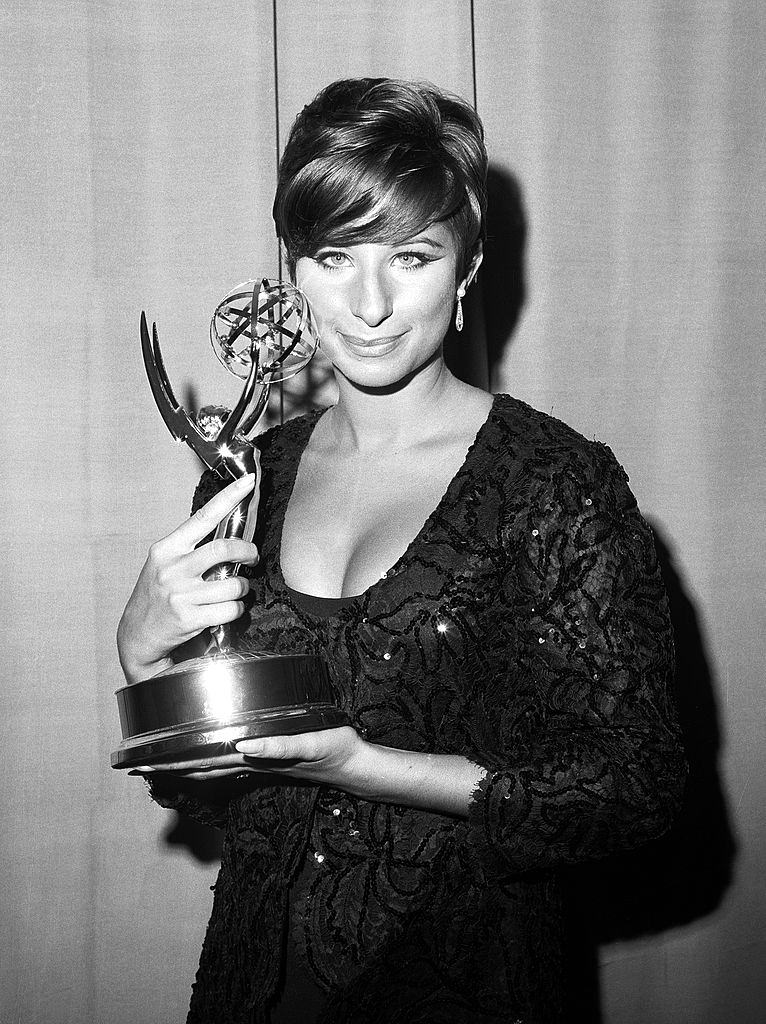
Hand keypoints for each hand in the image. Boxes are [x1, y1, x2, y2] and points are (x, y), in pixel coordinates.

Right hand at [117, 473, 258, 683]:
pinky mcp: (189, 618)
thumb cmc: (158, 594)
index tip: (249, 482)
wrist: (138, 633)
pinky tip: (228, 608)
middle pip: (224, 549)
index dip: (229, 497)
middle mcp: (173, 568)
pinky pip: (231, 609)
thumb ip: (192, 548)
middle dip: (248, 551)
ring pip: (233, 584)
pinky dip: (237, 608)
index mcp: (168, 548)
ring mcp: (180, 594)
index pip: (203, 516)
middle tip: (253, 557)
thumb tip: (231, 534)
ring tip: (235, 590)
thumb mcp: (166, 563)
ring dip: (243, 587)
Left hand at [132, 726, 368, 787]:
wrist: (352, 765)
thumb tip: (243, 745)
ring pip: (213, 765)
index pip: (206, 761)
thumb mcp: (309, 744)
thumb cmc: (333, 749)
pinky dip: (210, 761)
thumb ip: (278, 747)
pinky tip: (202, 759)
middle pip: (202, 765)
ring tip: (158, 762)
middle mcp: (251, 762)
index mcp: (255, 758)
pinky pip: (231, 760)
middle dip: (170, 765)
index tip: (145, 761)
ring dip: (185, 764)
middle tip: (137, 764)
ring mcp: (258, 762)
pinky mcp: (267, 758)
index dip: (175, 761)